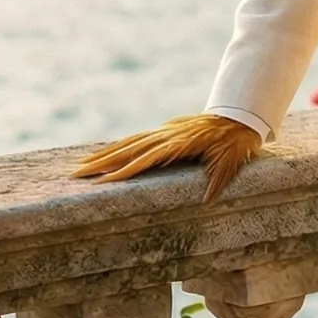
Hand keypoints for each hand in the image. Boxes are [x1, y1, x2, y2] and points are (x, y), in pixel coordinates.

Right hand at [74, 113, 262, 202]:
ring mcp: (164, 131)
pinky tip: (104, 155)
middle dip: (102, 163)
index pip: (146, 159)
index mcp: (180, 144)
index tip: (103, 181)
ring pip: (129, 143)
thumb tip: (207, 200)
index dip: (124, 170)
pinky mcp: (164, 131)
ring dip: (105, 154)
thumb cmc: (237, 144)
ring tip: (82, 166)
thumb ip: (219, 180)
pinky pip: (136, 139)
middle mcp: (167, 135)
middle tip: (77, 174)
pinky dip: (118, 147)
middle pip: (129, 150)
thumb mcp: (232, 163)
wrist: (240, 117)